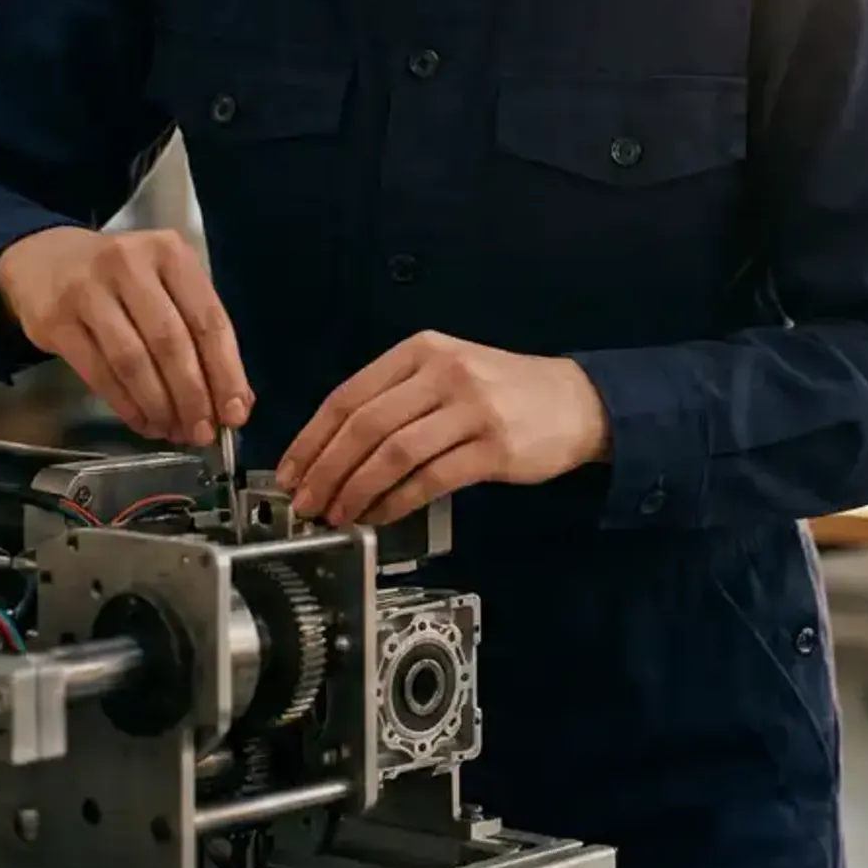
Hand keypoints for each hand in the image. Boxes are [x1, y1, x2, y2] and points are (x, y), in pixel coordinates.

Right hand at [0, 226, 251, 446]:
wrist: (43, 259)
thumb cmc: (122, 277)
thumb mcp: (165, 283)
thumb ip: (199, 330)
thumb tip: (235, 398)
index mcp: (170, 253)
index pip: (208, 318)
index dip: (225, 371)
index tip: (235, 412)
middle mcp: (130, 265)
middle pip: (171, 342)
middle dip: (192, 396)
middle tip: (203, 432)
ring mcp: (88, 291)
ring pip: (133, 361)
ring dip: (159, 405)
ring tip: (174, 431)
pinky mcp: (55, 321)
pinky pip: (99, 373)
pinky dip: (126, 405)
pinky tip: (143, 422)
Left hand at [276, 331, 609, 526]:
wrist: (578, 402)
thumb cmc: (505, 391)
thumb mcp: (449, 372)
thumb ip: (398, 398)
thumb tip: (335, 450)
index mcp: (422, 350)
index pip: (349, 395)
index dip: (312, 438)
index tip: (290, 472)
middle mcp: (444, 372)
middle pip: (365, 425)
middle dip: (326, 470)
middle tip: (305, 504)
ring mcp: (472, 408)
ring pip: (393, 454)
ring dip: (356, 490)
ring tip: (338, 515)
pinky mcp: (494, 447)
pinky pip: (431, 479)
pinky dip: (397, 502)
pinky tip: (381, 516)